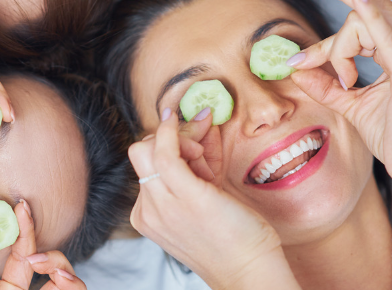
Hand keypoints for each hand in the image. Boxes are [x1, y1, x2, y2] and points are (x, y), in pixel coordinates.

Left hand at [0, 201, 84, 288]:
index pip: (20, 254)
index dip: (24, 228)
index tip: (20, 206)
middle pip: (49, 264)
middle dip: (43, 242)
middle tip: (30, 233)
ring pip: (68, 281)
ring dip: (60, 263)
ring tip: (39, 263)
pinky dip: (74, 285)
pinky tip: (59, 279)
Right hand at [128, 112, 290, 288]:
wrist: (249, 271)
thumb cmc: (235, 238)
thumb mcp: (207, 197)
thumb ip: (200, 163)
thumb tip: (202, 121)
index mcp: (148, 215)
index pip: (144, 166)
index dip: (167, 146)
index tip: (195, 140)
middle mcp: (148, 212)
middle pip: (141, 154)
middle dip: (168, 140)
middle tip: (199, 150)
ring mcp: (162, 206)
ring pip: (148, 149)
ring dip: (177, 140)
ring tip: (203, 158)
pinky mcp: (185, 198)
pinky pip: (163, 152)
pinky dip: (170, 131)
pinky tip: (186, 120)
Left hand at [288, 0, 391, 186]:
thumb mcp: (353, 106)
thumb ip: (325, 87)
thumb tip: (297, 70)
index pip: (360, 25)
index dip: (327, 42)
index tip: (299, 61)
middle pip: (363, 15)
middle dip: (329, 39)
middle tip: (303, 63)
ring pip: (368, 21)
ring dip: (339, 48)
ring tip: (345, 82)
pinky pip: (387, 36)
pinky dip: (370, 14)